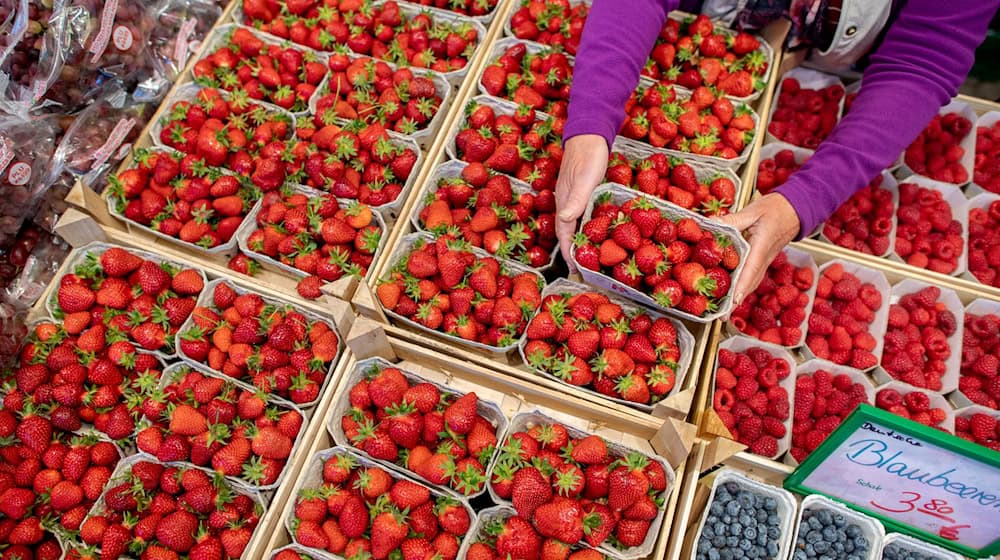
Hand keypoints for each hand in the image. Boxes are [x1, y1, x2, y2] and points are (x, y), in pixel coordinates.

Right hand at [555, 134, 608, 271]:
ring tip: (588, 259)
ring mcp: (574, 198)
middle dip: (573, 252)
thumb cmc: (589, 153)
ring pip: (575, 226)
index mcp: (566, 201)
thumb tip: (566, 220)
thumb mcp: (585, 176)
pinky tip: (595, 233)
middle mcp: (567, 202)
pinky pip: (583, 217)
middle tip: (582, 271)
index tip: (575, 269)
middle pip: (568, 233)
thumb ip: (576, 198)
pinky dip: (588, 229)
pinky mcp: (582, 193)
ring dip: (579, 242)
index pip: (564, 233)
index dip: (569, 252)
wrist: (589, 132)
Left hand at [716, 193, 800, 307]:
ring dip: (739, 299)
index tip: (734, 300)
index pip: (752, 268)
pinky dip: (742, 288)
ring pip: (751, 283)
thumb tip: (711, 224)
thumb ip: (732, 219)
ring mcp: (765, 261)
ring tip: (724, 313)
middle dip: (737, 301)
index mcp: (762, 245)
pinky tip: (732, 296)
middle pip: (750, 283)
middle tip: (722, 317)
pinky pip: (752, 277)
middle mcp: (765, 257)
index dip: (742, 285)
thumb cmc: (776, 208)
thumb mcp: (753, 210)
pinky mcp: (763, 260)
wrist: (796, 209)